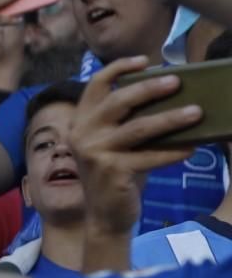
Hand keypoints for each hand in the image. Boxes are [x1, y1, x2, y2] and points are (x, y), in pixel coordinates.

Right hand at [66, 55, 200, 234]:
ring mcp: (94, 152)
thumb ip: (127, 122)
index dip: (119, 68)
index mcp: (81, 122)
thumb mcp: (114, 143)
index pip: (96, 86)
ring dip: (171, 118)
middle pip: (119, 101)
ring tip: (196, 112)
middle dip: (150, 88)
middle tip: (177, 82)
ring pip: (139, 128)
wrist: (105, 215)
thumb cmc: (116, 173)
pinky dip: (173, 152)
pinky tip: (192, 148)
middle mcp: (82, 134)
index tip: (146, 62)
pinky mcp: (111, 171)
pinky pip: (150, 156)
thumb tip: (168, 96)